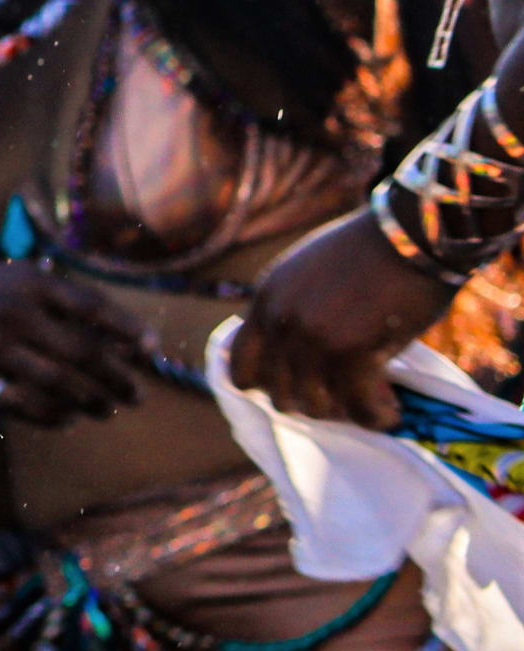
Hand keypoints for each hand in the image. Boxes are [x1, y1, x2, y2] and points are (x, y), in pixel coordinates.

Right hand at [0, 254, 153, 423]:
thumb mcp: (28, 280)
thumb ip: (73, 306)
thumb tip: (130, 345)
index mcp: (32, 283)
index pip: (92, 307)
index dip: (128, 330)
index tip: (154, 350)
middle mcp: (13, 313)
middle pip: (81, 352)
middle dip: (117, 379)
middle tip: (137, 396)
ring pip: (57, 384)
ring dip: (91, 403)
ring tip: (107, 411)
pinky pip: (21, 405)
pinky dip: (52, 417)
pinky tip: (68, 419)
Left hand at [229, 209, 461, 429]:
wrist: (411, 233)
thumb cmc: (369, 252)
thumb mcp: (307, 273)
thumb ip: (291, 310)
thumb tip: (292, 359)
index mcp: (265, 299)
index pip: (240, 367)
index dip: (269, 385)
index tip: (302, 385)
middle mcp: (280, 320)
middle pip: (279, 394)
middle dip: (313, 403)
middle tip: (346, 398)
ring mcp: (313, 337)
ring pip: (316, 406)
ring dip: (346, 412)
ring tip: (371, 402)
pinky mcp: (352, 351)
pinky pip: (358, 407)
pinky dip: (375, 416)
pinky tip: (391, 411)